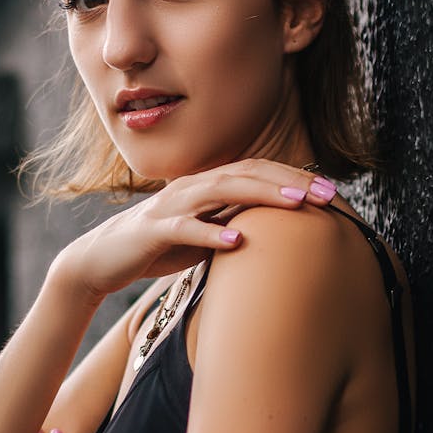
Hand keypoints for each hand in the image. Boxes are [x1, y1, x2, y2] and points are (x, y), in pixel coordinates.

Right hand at [59, 158, 336, 298]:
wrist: (101, 260)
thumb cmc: (157, 248)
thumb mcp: (204, 235)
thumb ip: (234, 225)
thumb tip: (276, 232)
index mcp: (206, 186)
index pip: (257, 172)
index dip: (295, 178)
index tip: (332, 192)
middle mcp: (192, 187)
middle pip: (248, 173)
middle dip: (291, 182)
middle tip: (328, 195)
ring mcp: (171, 206)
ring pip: (222, 190)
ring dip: (263, 196)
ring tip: (298, 205)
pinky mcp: (153, 231)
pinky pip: (185, 228)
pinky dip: (211, 234)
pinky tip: (236, 242)